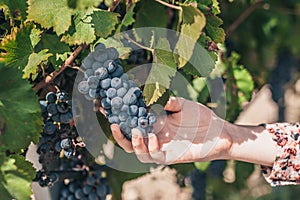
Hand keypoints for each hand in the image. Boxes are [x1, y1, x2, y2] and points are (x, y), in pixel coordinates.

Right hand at [110, 97, 232, 163]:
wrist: (217, 132)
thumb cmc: (200, 117)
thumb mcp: (182, 105)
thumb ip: (167, 101)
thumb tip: (151, 96)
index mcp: (154, 122)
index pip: (132, 119)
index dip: (118, 114)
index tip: (106, 105)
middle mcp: (154, 135)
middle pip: (129, 137)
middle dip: (118, 132)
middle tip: (112, 122)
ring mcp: (161, 147)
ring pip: (137, 151)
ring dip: (132, 142)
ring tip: (134, 130)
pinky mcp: (170, 156)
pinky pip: (154, 156)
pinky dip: (151, 147)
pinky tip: (154, 137)